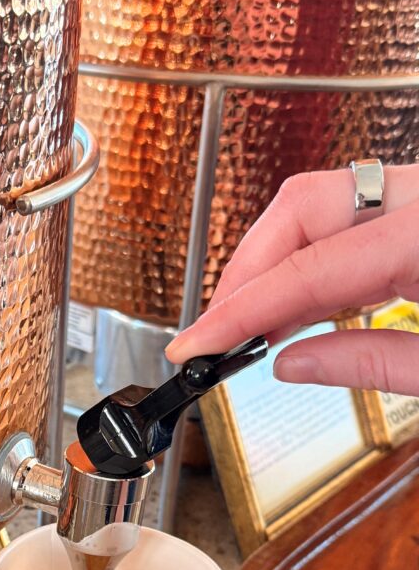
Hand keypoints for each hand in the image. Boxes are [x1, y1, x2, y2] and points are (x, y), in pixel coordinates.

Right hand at [165, 164, 418, 395]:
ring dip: (272, 265)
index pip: (307, 268)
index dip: (239, 309)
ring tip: (245, 326)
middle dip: (243, 271)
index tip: (196, 343)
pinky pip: (351, 219)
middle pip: (300, 207)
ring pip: (319, 204)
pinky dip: (310, 260)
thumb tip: (292, 365)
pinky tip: (292, 305)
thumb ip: (373, 363)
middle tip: (213, 329)